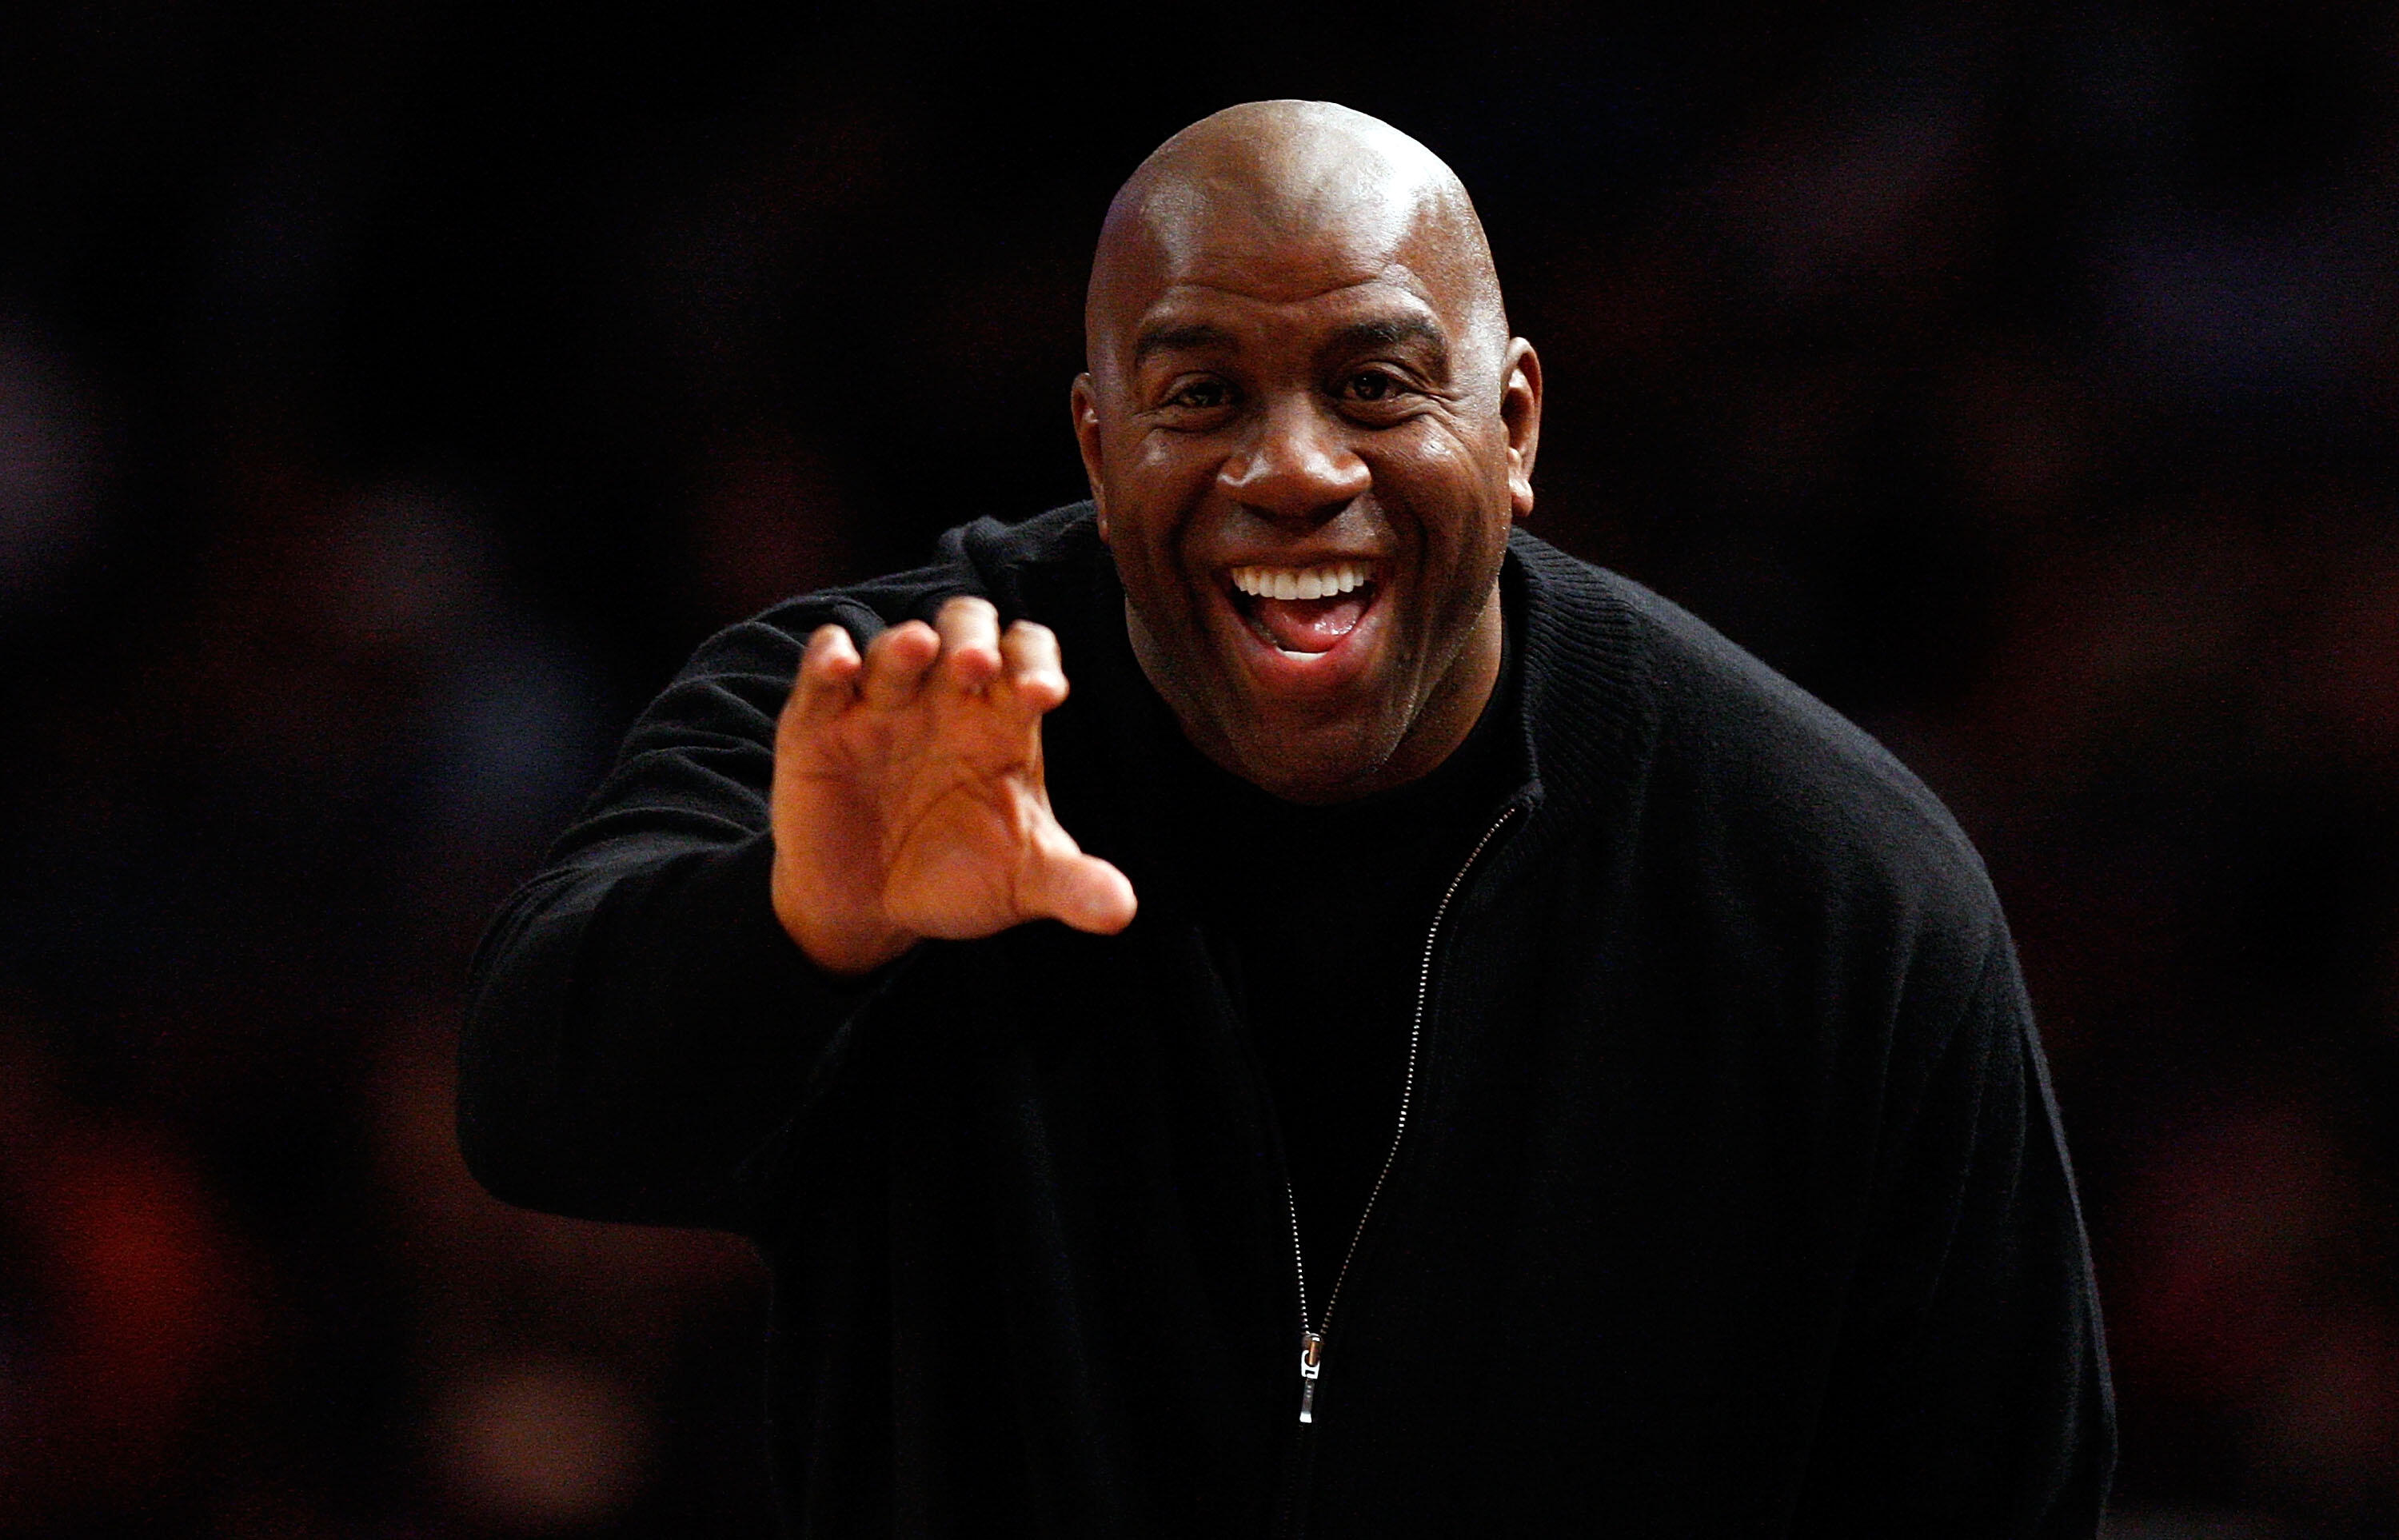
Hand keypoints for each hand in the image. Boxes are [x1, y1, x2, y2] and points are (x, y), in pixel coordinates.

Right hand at [768, 595, 1138, 976]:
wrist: (871, 910)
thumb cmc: (958, 877)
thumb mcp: (1021, 883)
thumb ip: (1073, 886)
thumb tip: (1123, 911)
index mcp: (1001, 718)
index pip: (1027, 657)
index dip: (1037, 661)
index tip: (1045, 692)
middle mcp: (944, 697)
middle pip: (965, 628)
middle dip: (972, 637)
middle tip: (977, 667)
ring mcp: (881, 703)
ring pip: (894, 646)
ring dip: (903, 644)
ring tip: (917, 649)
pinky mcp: (820, 722)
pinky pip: (823, 672)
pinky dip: (827, 658)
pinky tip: (840, 665)